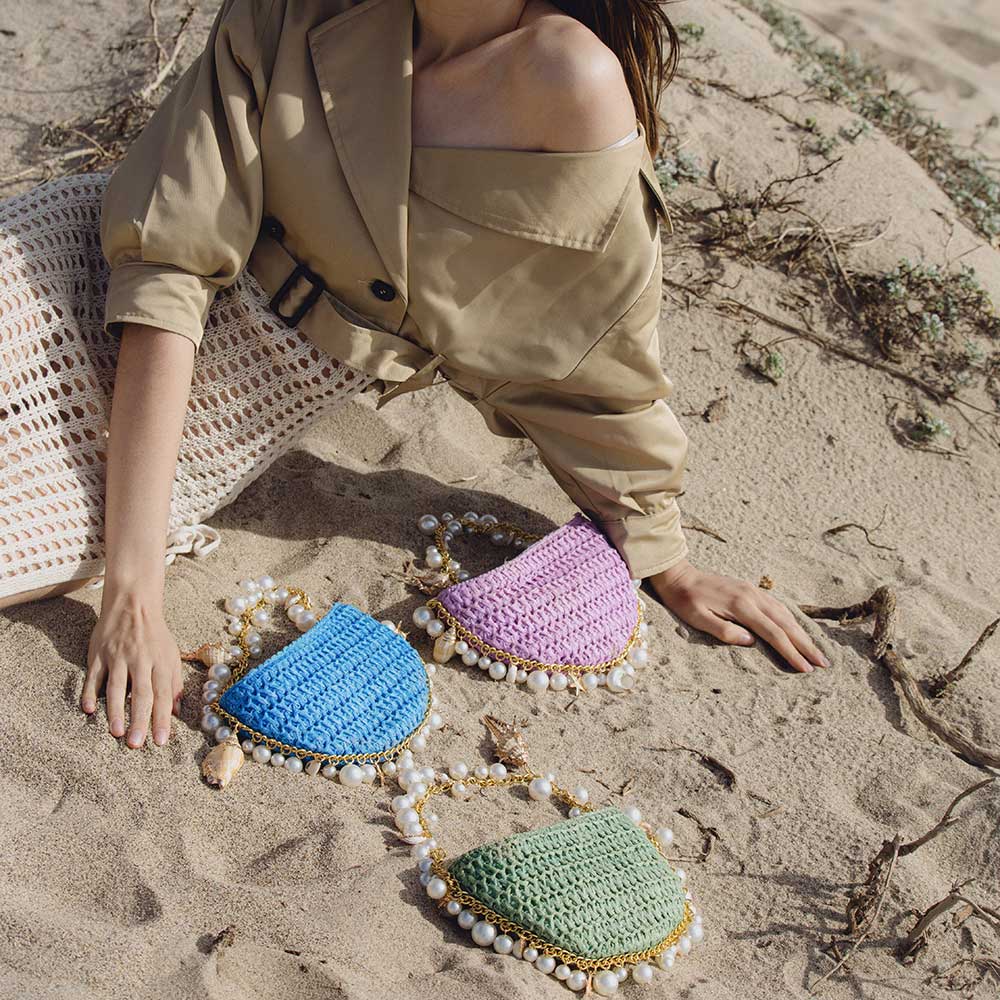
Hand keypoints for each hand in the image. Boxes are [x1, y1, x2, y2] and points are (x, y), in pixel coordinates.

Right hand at [82, 589, 183, 745]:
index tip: (161, 741)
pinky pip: (93, 676)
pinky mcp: (99, 654)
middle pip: (141, 694)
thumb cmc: (155, 635)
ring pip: (116, 687)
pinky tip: (88, 710)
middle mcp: (141, 661)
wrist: (133, 604)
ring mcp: (118, 657)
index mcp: (161, 662)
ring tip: (116, 732)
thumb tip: (176, 712)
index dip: (162, 718)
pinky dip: (89, 692)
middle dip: (139, 720)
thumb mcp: (171, 655)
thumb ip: (174, 683)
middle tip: (136, 744)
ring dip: (115, 711)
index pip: (163, 695)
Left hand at [649, 558, 829, 672]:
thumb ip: (725, 631)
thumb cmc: (686, 601)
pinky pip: (777, 606)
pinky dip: (791, 620)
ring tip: (816, 651)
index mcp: (742, 606)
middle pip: (786, 624)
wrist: (680, 576)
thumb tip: (752, 642)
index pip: (774, 633)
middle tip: (824, 663)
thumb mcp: (698, 619)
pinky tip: (797, 629)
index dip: (791, 652)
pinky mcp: (751, 590)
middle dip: (806, 645)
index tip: (806, 668)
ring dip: (802, 633)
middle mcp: (753, 597)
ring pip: (785, 614)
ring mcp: (754, 591)